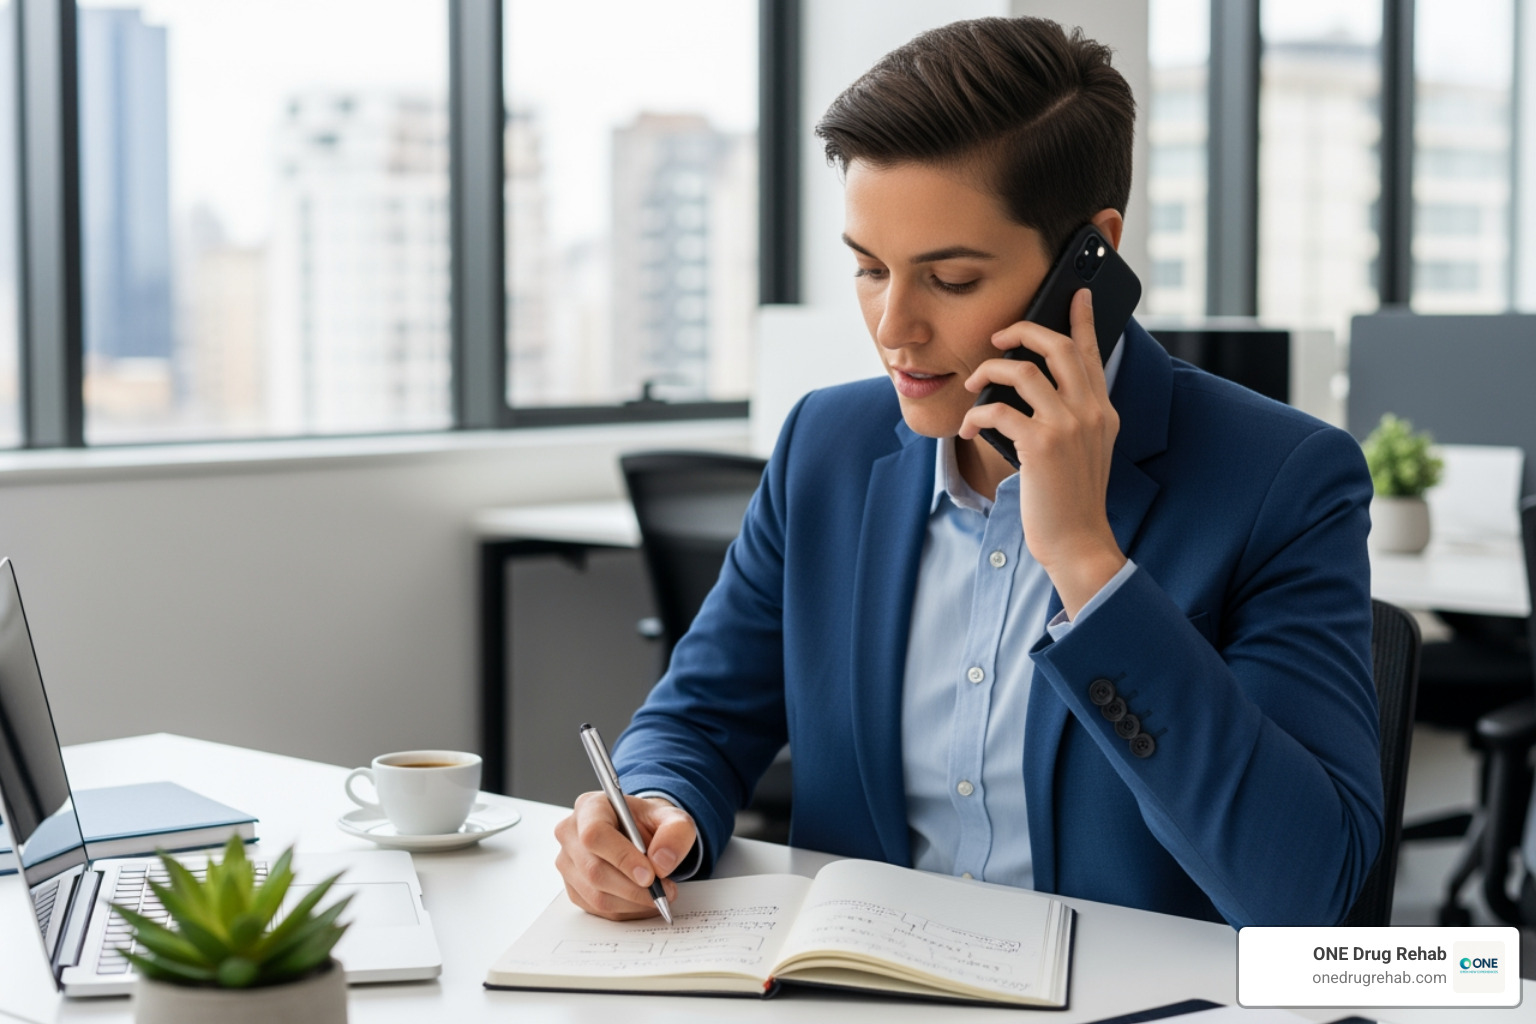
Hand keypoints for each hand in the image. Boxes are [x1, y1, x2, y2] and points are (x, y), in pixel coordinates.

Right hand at [554, 791, 695, 919]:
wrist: (641, 835)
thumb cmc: (650, 823)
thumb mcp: (673, 818)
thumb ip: (675, 833)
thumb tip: (662, 862)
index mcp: (590, 807)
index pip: (595, 834)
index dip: (622, 858)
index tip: (650, 875)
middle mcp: (571, 834)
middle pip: (594, 870)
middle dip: (634, 888)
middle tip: (664, 891)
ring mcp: (568, 863)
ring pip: (596, 895)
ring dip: (633, 902)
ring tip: (658, 896)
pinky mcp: (573, 888)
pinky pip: (597, 909)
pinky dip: (626, 910)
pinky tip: (643, 901)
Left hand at [958, 288, 1125, 615]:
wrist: (1078, 541)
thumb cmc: (1071, 499)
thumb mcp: (1085, 451)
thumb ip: (1073, 417)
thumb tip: (1034, 388)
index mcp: (1103, 410)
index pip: (1092, 353)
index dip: (1083, 319)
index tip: (1079, 293)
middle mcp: (1091, 411)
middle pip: (1058, 346)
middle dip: (1023, 330)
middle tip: (999, 336)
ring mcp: (1068, 426)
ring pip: (1022, 371)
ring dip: (988, 371)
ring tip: (971, 385)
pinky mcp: (1041, 445)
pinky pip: (999, 409)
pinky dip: (976, 414)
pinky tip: (969, 428)